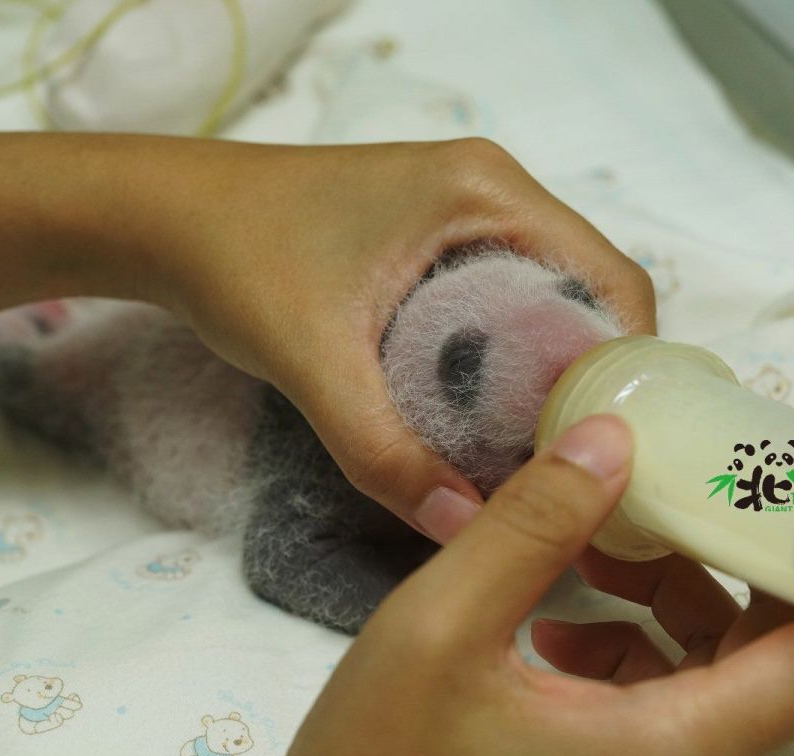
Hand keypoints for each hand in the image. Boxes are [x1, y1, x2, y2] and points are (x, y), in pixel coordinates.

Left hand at [134, 137, 656, 540]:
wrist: (165, 217)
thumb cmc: (235, 263)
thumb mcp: (313, 363)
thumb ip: (383, 452)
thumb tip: (461, 529)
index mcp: (487, 191)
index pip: (611, 278)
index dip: (628, 365)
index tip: (611, 443)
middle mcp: (493, 188)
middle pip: (590, 291)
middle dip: (592, 376)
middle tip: (574, 458)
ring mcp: (466, 207)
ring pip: (550, 296)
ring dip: (552, 367)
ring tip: (537, 446)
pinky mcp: (438, 232)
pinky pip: (508, 294)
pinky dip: (513, 351)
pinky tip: (488, 409)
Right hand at [274, 414, 793, 755]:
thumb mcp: (440, 629)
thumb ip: (532, 526)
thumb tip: (613, 439)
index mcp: (678, 746)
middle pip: (783, 647)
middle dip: (742, 550)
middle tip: (690, 475)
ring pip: (721, 665)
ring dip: (675, 589)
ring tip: (594, 545)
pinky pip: (670, 696)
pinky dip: (635, 640)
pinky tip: (558, 620)